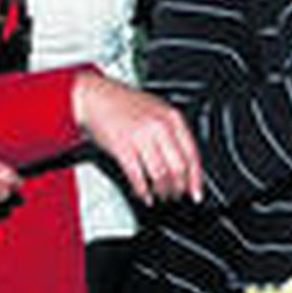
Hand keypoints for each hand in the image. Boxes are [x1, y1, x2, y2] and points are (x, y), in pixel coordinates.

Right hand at [72, 72, 202, 204]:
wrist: (96, 97)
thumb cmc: (124, 105)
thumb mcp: (157, 111)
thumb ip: (173, 133)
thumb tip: (184, 163)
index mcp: (172, 118)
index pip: (192, 155)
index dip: (196, 179)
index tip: (195, 193)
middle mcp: (159, 127)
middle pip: (178, 168)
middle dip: (179, 188)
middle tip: (176, 195)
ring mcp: (141, 137)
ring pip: (160, 175)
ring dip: (162, 191)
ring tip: (160, 195)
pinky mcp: (123, 148)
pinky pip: (138, 176)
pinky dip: (143, 190)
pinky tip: (144, 195)